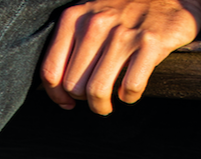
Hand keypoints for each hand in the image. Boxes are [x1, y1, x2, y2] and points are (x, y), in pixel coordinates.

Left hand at [40, 0, 200, 115]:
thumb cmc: (126, 9)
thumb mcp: (90, 14)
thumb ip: (71, 42)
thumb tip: (59, 88)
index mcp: (75, 17)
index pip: (50, 72)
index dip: (57, 95)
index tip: (67, 102)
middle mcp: (96, 23)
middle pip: (74, 87)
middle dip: (82, 100)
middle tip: (94, 98)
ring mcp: (123, 34)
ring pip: (97, 91)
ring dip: (102, 106)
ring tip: (108, 103)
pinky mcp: (150, 43)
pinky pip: (130, 88)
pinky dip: (129, 97)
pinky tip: (130, 90)